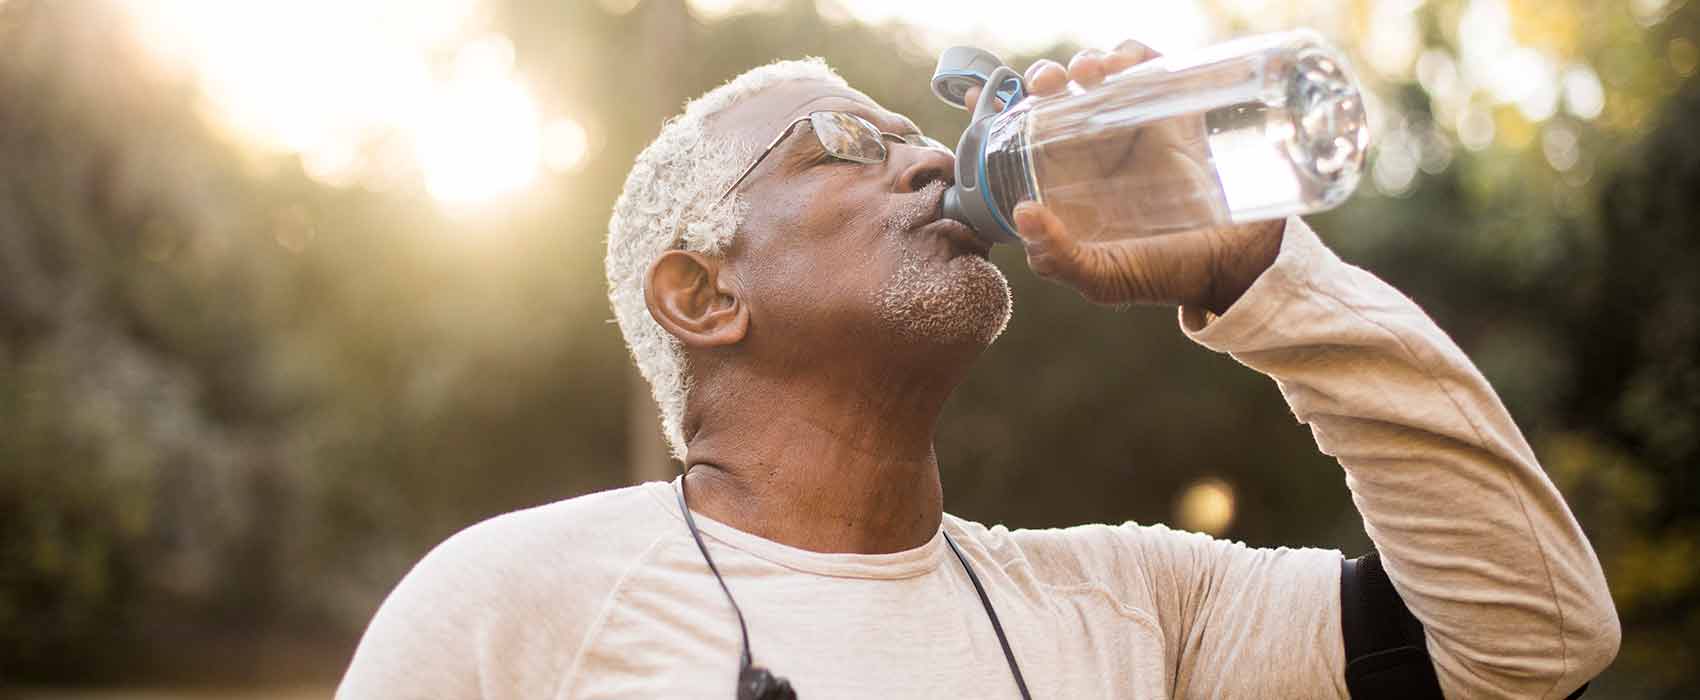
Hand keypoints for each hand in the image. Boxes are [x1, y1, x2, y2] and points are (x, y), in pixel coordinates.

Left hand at [966, 41, 1284, 314]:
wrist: (1233, 263)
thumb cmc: (1163, 273)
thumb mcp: (1103, 278)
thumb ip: (1058, 258)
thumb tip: (1022, 213)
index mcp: (1066, 181)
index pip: (1024, 135)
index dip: (1001, 109)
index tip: (984, 95)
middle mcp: (1094, 148)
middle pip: (1057, 94)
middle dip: (1044, 77)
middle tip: (1045, 85)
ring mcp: (1133, 125)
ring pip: (1098, 73)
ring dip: (1084, 61)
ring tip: (1089, 74)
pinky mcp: (1172, 109)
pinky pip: (1146, 66)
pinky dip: (1130, 54)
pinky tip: (1121, 66)